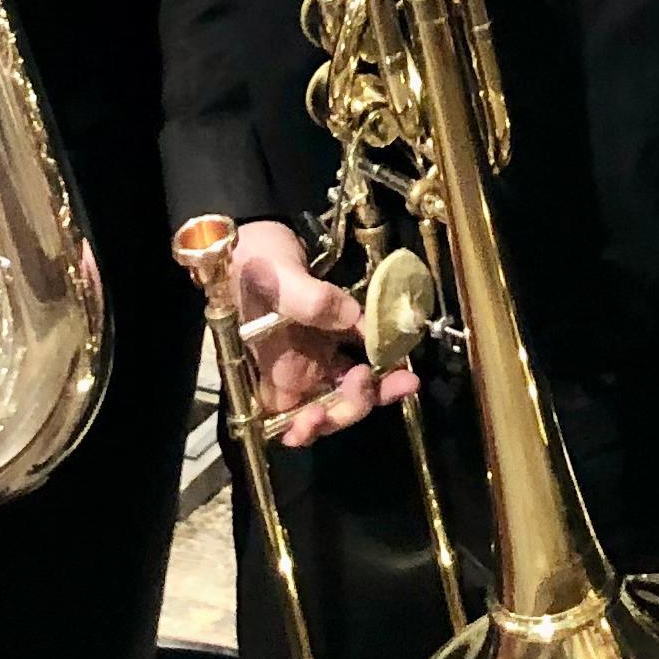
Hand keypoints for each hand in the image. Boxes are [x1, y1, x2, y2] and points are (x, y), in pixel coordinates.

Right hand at [223, 217, 405, 442]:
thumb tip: (351, 317)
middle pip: (326, 411)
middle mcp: (295, 369)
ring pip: (350, 389)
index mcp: (270, 367)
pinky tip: (404, 357)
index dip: (303, 429)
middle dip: (352, 406)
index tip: (317, 417)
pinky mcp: (337, 334)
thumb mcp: (272, 276)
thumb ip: (306, 298)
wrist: (261, 229)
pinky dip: (384, 364)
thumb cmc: (254, 257)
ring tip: (404, 378)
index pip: (284, 419)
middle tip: (369, 379)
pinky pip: (363, 357)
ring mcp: (318, 353)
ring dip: (378, 391)